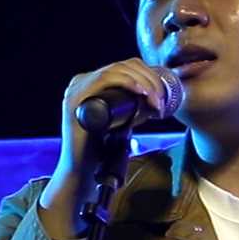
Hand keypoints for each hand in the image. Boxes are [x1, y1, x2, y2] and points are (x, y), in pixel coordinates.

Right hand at [37, 58, 172, 238]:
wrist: (83, 173)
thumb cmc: (102, 151)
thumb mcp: (122, 123)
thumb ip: (134, 109)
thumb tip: (156, 98)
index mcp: (91, 84)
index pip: (125, 67)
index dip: (148, 75)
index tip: (163, 96)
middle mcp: (81, 82)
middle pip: (123, 66)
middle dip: (149, 80)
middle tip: (162, 101)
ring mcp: (77, 88)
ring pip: (117, 70)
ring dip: (144, 83)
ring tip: (156, 102)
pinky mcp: (76, 99)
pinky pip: (104, 79)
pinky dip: (128, 82)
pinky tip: (141, 93)